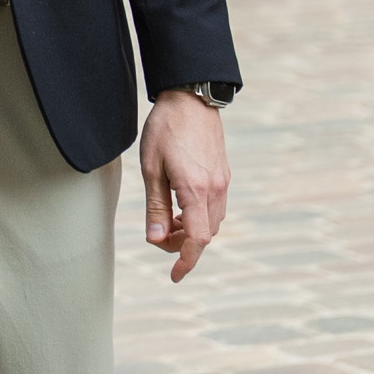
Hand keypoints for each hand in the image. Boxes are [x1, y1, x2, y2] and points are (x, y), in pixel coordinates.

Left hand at [139, 89, 231, 281]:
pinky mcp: (223, 174)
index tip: (174, 276)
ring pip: (212, 223)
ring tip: (167, 221)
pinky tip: (180, 206)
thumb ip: (155, 206)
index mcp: (196, 189)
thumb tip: (156, 239)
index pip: (197, 239)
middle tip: (158, 236)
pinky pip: (215, 207)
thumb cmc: (165, 129)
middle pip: (205, 235)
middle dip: (183, 245)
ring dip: (191, 231)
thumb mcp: (151, 168)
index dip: (186, 261)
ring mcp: (222, 182)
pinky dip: (199, 216)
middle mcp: (215, 189)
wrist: (191, 98)